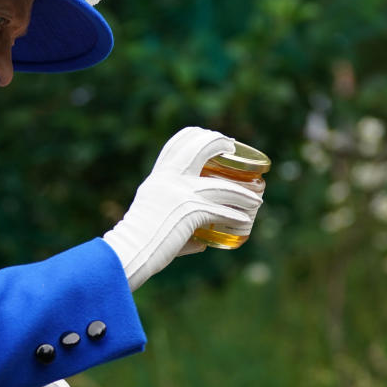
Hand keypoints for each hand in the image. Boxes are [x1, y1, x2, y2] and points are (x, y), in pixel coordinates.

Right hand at [103, 126, 262, 289]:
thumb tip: (201, 241)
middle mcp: (168, 179)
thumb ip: (180, 226)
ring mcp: (179, 194)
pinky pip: (220, 211)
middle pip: (198, 148)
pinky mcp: (189, 212)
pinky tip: (245, 221)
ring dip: (242, 195)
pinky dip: (234, 216)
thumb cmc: (139, 242)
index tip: (214, 137)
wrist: (129, 250)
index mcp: (158, 178)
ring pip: (220, 187)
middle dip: (217, 143)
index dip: (196, 135)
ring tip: (256, 200)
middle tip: (231, 148)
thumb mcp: (154, 221)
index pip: (176, 145)